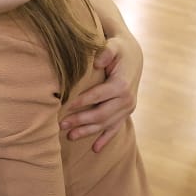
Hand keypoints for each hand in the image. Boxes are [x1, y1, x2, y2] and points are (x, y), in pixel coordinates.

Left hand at [60, 34, 143, 152]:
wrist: (133, 56)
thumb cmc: (118, 50)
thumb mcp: (114, 46)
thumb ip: (106, 52)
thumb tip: (97, 63)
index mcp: (121, 85)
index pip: (98, 96)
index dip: (82, 102)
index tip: (65, 107)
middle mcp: (127, 99)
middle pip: (100, 114)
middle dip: (80, 121)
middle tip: (61, 125)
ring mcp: (127, 108)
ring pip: (106, 124)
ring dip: (88, 132)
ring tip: (69, 136)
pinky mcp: (126, 112)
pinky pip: (115, 128)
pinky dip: (106, 139)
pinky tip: (95, 149)